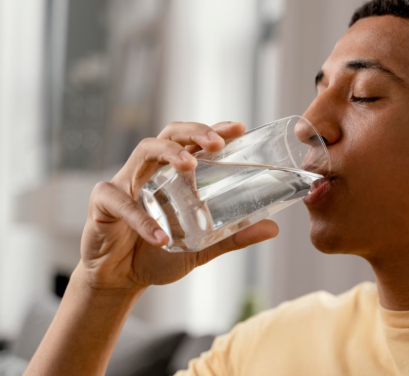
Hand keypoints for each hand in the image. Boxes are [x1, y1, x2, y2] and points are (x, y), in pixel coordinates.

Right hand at [79, 121, 278, 290]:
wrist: (120, 279)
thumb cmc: (158, 254)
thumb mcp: (202, 246)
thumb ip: (233, 236)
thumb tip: (272, 228)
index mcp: (173, 174)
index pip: (194, 142)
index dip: (214, 130)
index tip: (239, 128)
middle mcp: (151, 171)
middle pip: (170, 134)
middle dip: (194, 132)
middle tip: (216, 144)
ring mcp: (125, 182)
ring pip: (144, 150)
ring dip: (169, 153)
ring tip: (190, 166)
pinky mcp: (103, 203)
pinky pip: (121, 202)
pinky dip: (142, 219)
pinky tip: (161, 237)